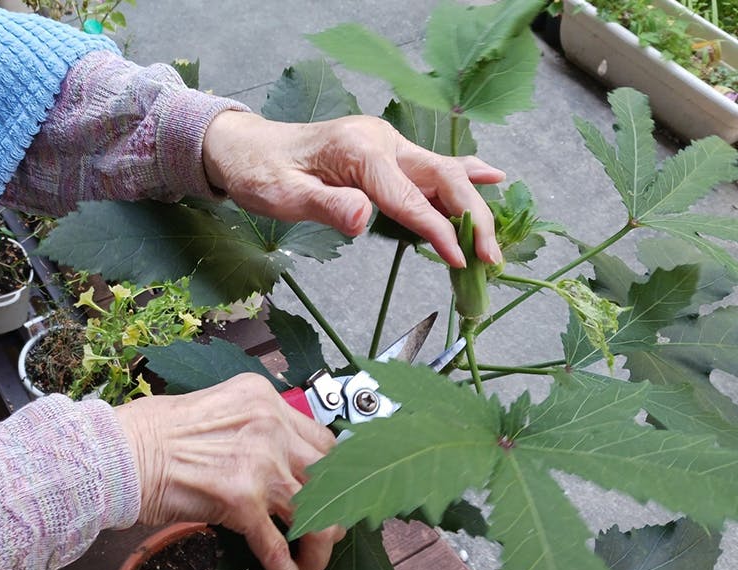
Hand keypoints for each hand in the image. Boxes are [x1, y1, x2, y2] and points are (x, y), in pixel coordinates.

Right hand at [115, 374, 343, 569]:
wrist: (120, 454)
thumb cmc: (150, 432)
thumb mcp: (214, 409)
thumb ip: (250, 429)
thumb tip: (270, 464)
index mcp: (262, 400)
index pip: (322, 440)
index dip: (330, 474)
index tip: (326, 494)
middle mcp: (269, 427)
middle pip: (330, 477)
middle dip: (331, 511)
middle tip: (321, 531)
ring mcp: (259, 464)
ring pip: (316, 515)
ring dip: (317, 547)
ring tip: (307, 563)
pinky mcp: (241, 502)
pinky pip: (278, 546)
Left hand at [201, 111, 505, 267]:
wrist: (245, 147)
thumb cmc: (259, 172)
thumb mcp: (282, 195)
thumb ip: (325, 205)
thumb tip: (363, 218)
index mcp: (359, 150)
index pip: (409, 196)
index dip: (437, 228)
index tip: (459, 259)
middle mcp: (381, 141)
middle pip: (441, 178)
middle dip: (470, 217)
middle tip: (489, 257)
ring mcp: (385, 143)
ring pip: (442, 171)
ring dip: (471, 204)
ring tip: (494, 241)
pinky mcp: (384, 152)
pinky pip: (430, 165)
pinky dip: (462, 175)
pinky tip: (492, 178)